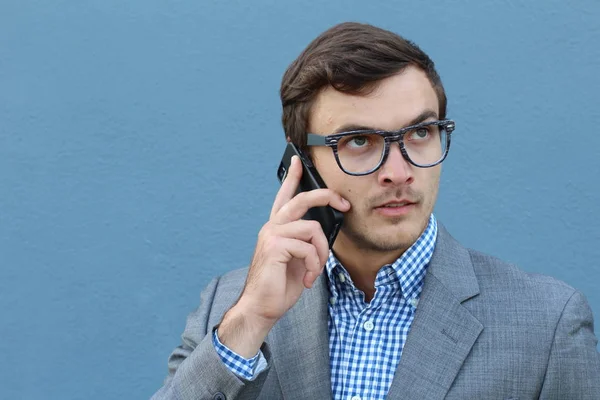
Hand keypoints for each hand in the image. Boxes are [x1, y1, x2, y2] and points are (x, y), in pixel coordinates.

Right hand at [218, 155, 350, 356]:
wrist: (261, 307)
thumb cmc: (279, 285)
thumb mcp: (297, 259)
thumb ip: (305, 242)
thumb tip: (323, 235)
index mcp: (277, 228)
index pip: (284, 196)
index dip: (292, 176)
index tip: (298, 159)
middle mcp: (272, 227)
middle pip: (301, 200)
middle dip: (326, 196)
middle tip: (344, 204)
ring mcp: (272, 235)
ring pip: (312, 228)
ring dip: (321, 252)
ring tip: (314, 270)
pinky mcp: (275, 246)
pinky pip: (308, 247)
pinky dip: (313, 265)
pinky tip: (307, 279)